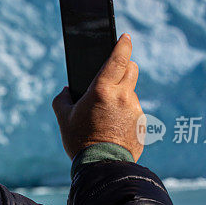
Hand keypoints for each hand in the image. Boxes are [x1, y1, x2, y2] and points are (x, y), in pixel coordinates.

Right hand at [52, 33, 143, 161]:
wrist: (103, 167)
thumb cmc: (80, 141)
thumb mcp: (64, 119)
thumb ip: (62, 99)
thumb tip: (66, 91)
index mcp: (103, 90)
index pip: (119, 58)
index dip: (123, 44)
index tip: (125, 37)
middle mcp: (123, 96)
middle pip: (131, 69)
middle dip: (125, 67)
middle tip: (113, 75)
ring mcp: (135, 110)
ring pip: (131, 93)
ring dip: (122, 95)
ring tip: (106, 115)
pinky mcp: (142, 124)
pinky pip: (134, 112)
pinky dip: (125, 114)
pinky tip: (113, 128)